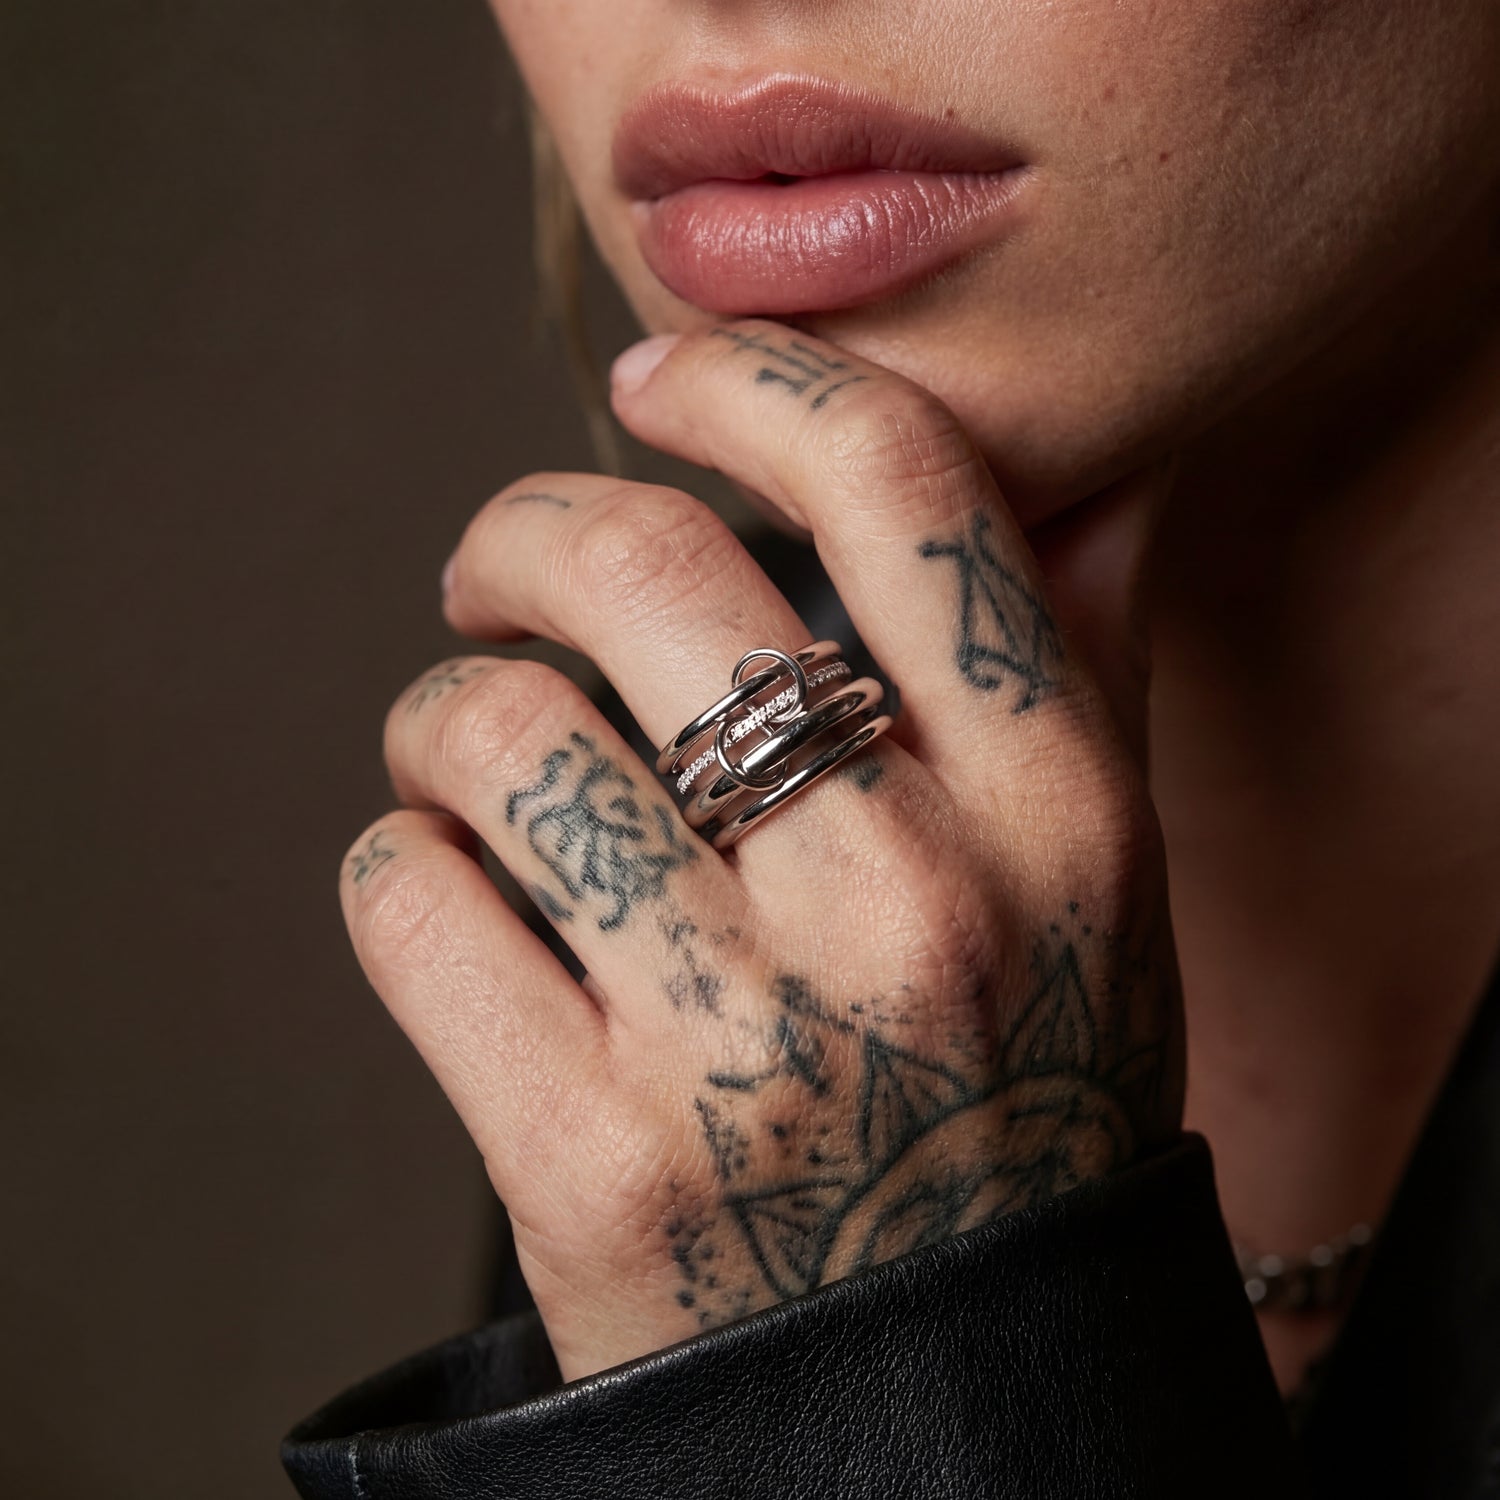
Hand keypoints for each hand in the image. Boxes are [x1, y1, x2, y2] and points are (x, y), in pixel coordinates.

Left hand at [341, 320, 1185, 1380]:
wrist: (950, 1406)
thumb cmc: (1012, 1115)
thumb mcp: (1107, 899)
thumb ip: (1089, 681)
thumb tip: (1087, 485)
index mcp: (1061, 818)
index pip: (904, 485)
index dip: (752, 382)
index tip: (656, 385)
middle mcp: (916, 908)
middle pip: (641, 566)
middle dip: (519, 531)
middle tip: (490, 572)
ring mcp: (747, 1043)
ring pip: (492, 727)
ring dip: (441, 713)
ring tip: (464, 756)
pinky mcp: (589, 1164)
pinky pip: (404, 898)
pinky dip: (394, 865)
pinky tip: (448, 896)